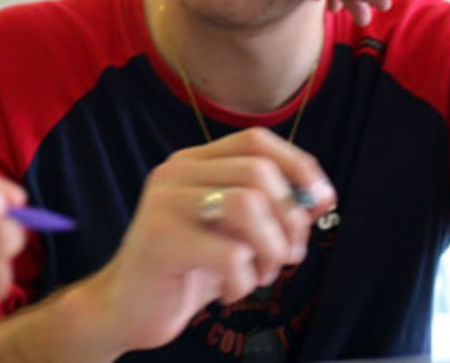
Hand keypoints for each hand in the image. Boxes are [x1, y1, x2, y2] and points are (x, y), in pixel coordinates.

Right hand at [77, 129, 335, 352]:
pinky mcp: (161, 241)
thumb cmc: (187, 269)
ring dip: (270, 249)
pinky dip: (244, 281)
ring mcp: (163, 204)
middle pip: (258, 172)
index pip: (256, 140)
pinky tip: (230, 293)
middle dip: (289, 219)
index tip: (322, 200)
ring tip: (260, 275)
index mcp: (192, 163)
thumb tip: (319, 196)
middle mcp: (174, 174)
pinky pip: (230, 253)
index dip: (298, 165)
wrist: (127, 308)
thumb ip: (270, 210)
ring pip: (248, 205)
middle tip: (287, 256)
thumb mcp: (233, 233)